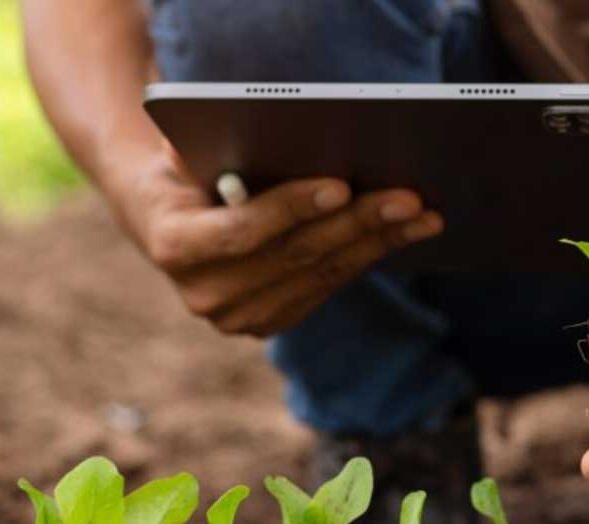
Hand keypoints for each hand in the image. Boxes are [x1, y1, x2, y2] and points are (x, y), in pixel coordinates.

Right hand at [103, 149, 440, 336]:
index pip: (241, 232)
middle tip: (408, 198)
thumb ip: (219, 145)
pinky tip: (404, 232)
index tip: (341, 184)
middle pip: (294, 258)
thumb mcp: (186, 149)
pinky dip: (367, 256)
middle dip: (356, 224)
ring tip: (424, 215)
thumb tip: (283, 133)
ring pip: (320, 275)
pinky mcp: (268, 324)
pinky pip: (327, 286)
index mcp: (174, 247)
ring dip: (378, 243)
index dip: (291, 209)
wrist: (164, 221)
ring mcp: (238, 318)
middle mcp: (205, 295)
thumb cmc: (184, 168)